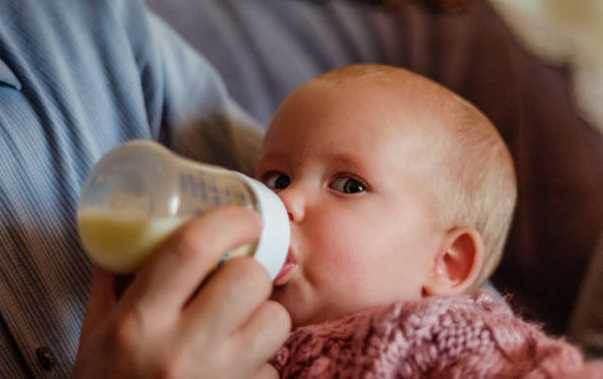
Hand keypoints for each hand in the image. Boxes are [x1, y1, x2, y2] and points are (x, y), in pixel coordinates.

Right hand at [74, 206, 290, 378]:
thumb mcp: (97, 328)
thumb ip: (116, 277)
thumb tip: (136, 229)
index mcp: (140, 321)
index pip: (194, 248)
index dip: (230, 220)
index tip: (246, 216)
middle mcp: (182, 349)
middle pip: (250, 278)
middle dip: (250, 269)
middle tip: (235, 277)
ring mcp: (220, 378)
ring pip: (276, 319)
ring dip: (264, 314)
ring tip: (237, 323)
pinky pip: (274, 365)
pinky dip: (261, 359)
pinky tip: (234, 364)